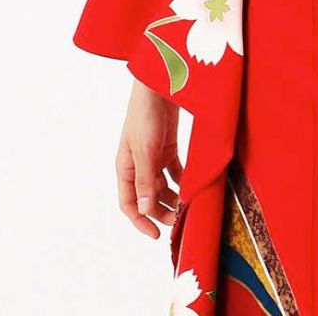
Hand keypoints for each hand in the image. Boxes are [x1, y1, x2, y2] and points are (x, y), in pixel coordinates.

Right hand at [116, 76, 182, 238]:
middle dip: (162, 211)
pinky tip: (192, 187)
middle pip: (149, 197)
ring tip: (187, 206)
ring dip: (173, 198)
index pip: (129, 203)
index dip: (141, 221)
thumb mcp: (144, 149)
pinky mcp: (168, 146)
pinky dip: (182, 180)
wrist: (160, 83)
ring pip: (163, 186)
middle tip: (179, 221)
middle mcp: (138, 164)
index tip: (157, 235)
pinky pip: (175, 171)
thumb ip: (145, 180)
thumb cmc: (145, 113)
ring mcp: (154, 155)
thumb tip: (145, 210)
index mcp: (125, 166)